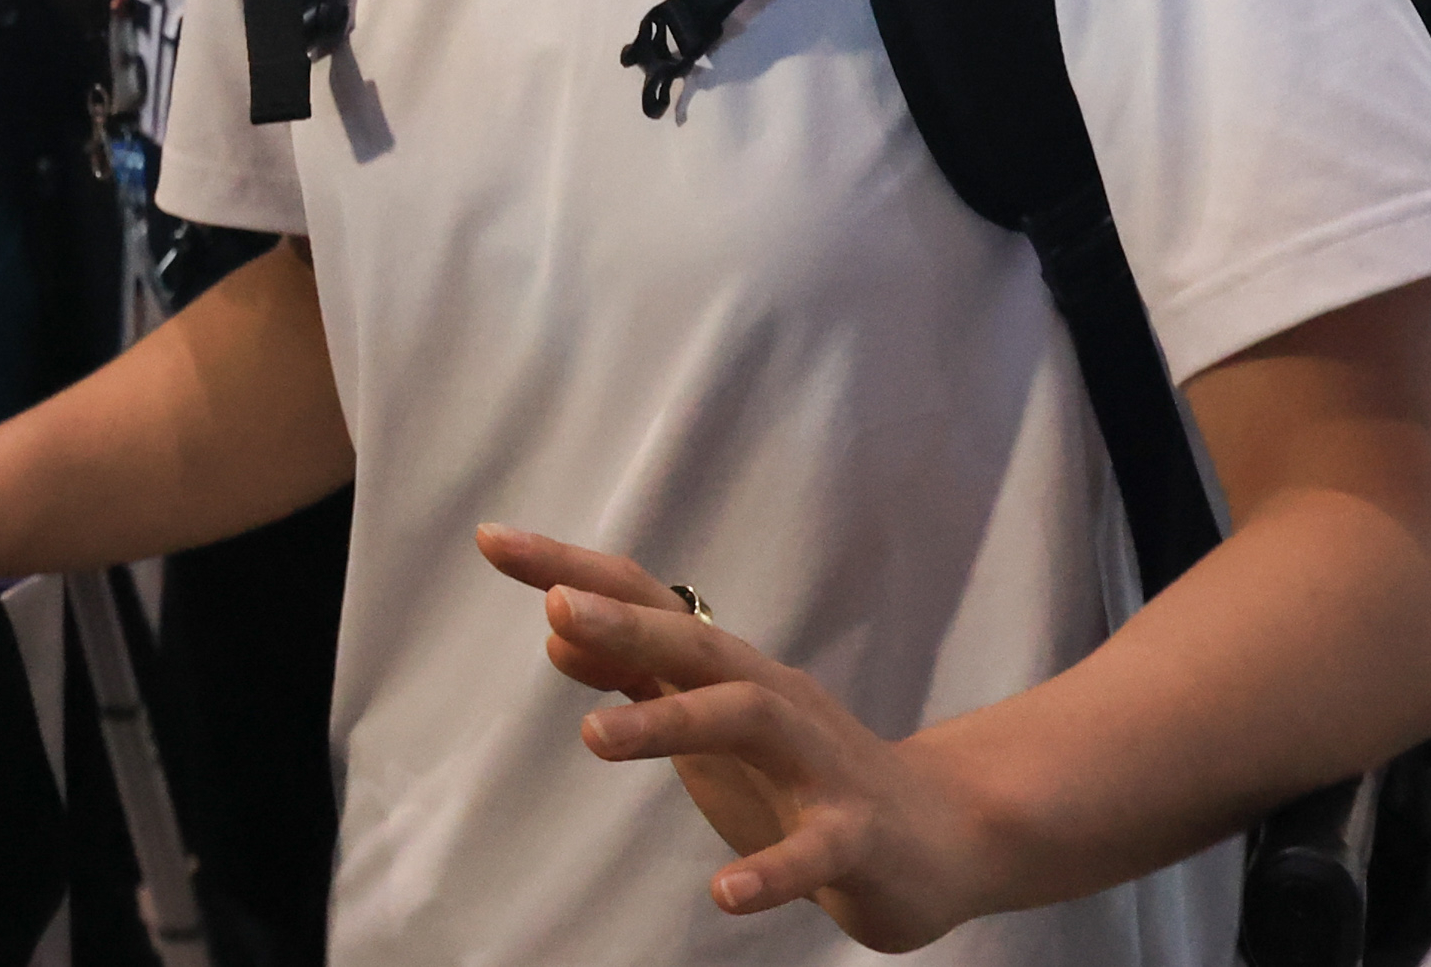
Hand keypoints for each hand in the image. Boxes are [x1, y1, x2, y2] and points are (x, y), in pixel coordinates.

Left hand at [479, 523, 995, 947]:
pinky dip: (773, 872)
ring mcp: (818, 764)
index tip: (491, 538)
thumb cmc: (802, 772)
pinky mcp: (857, 837)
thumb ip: (637, 676)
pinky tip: (726, 893)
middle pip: (694, 642)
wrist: (938, 834)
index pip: (643, 603)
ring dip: (672, 724)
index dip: (570, 568)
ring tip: (593, 741)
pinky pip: (816, 850)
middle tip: (554, 603)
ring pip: (749, 719)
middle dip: (625, 621)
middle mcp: (772, 698)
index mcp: (729, 671)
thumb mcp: (708, 720)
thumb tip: (556, 627)